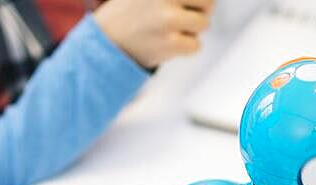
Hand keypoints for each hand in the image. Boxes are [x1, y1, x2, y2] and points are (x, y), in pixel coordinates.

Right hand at [94, 0, 213, 68]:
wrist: (105, 41)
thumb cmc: (129, 13)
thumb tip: (210, 1)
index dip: (198, 0)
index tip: (187, 6)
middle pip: (208, 2)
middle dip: (201, 10)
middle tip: (185, 16)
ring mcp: (168, 19)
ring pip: (204, 24)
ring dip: (192, 30)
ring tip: (172, 30)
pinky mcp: (170, 43)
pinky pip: (196, 46)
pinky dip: (186, 48)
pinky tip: (168, 43)